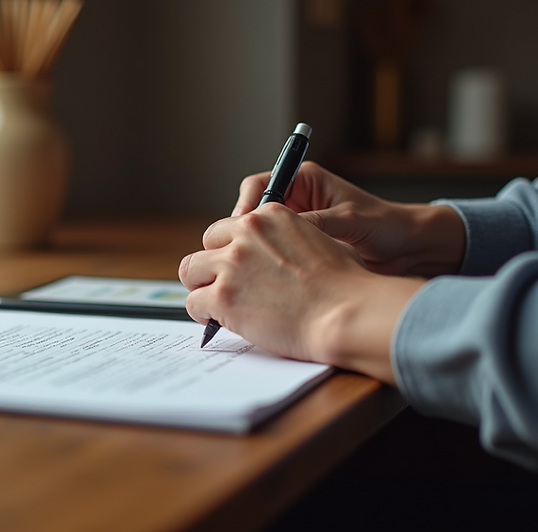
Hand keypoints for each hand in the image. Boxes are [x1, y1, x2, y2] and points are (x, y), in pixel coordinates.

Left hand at [179, 204, 422, 383]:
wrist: (345, 315)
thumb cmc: (346, 286)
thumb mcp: (321, 241)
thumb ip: (292, 239)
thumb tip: (280, 255)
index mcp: (270, 216)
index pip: (230, 226)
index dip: (229, 249)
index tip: (233, 265)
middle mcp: (247, 234)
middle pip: (205, 245)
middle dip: (211, 266)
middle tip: (222, 286)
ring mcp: (231, 264)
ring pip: (191, 271)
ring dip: (201, 288)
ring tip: (214, 305)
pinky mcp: (222, 296)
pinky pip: (193, 303)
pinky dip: (202, 314)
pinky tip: (215, 321)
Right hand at [233, 161, 464, 276]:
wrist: (410, 250)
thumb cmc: (386, 226)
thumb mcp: (348, 221)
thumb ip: (314, 223)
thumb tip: (278, 230)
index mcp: (306, 182)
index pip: (259, 186)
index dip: (246, 206)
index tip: (243, 227)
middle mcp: (297, 201)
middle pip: (253, 213)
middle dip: (244, 234)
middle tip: (242, 254)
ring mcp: (297, 227)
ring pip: (259, 237)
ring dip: (255, 253)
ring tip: (254, 270)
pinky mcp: (300, 249)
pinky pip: (273, 255)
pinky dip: (268, 266)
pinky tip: (268, 280)